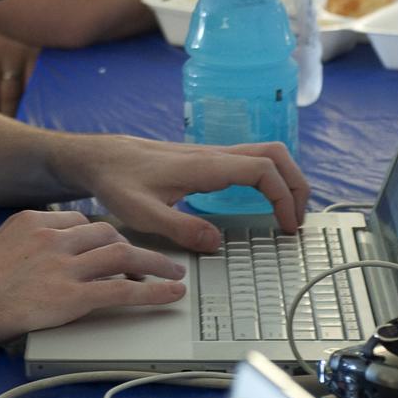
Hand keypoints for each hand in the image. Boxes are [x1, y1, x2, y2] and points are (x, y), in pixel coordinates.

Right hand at [0, 210, 186, 349]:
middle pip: (107, 232)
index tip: (116, 243)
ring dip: (154, 264)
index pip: (82, 220)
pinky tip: (169, 295)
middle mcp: (53, 238)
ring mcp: (64, 266)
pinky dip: (152, 292)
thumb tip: (40, 261)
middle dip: (134, 245)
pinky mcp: (72, 297)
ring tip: (173, 272)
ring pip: (123, 255)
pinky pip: (123, 291)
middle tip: (153, 259)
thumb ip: (25, 248)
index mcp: (33, 222)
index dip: (104, 234)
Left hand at [83, 135, 309, 250]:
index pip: (262, 169)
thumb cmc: (116, 181)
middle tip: (298, 219)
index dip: (284, 196)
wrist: (99, 158)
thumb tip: (217, 243)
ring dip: (284, 179)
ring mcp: (209, 155)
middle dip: (296, 183)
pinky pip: (248, 162)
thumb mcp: (142, 213)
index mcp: (204, 165)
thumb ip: (180, 229)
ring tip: (287, 213)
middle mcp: (212, 155)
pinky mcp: (204, 160)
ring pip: (263, 154)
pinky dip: (267, 179)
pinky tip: (261, 202)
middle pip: (274, 154)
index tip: (287, 225)